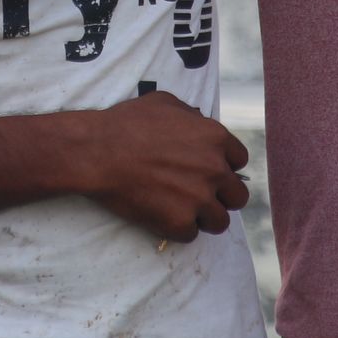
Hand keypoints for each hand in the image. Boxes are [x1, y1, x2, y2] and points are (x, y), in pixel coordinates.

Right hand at [79, 93, 252, 242]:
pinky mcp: (180, 222)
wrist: (97, 152)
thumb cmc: (126, 123)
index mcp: (216, 138)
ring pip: (220, 222)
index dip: (224, 167)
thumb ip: (192, 118)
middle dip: (221, 196)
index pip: (240, 162)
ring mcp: (200, 198)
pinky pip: (191, 234)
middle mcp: (215, 169)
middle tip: (198, 195)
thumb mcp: (165, 103)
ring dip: (204, 218)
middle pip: (237, 197)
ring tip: (181, 210)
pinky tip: (161, 215)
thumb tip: (200, 127)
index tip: (209, 172)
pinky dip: (178, 228)